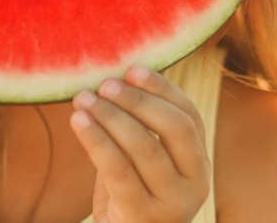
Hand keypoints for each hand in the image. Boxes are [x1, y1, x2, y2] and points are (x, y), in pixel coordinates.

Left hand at [70, 66, 210, 222]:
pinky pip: (118, 170)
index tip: (131, 68)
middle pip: (175, 127)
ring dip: (111, 116)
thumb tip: (113, 78)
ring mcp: (173, 203)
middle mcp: (195, 183)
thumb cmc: (128, 197)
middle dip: (137, 100)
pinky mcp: (143, 216)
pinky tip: (78, 122)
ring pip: (145, 147)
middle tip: (104, 84)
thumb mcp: (141, 163)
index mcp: (199, 164)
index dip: (162, 88)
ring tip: (83, 98)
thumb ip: (137, 129)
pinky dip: (97, 140)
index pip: (189, 115)